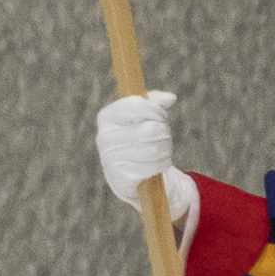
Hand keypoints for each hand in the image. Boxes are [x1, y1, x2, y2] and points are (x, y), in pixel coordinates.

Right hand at [95, 90, 192, 230]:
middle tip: (164, 135)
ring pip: (155, 149)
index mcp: (107, 117)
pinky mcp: (121, 177)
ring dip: (166, 149)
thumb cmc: (135, 139)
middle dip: (164, 132)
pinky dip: (163, 163)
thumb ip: (154, 103)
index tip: (161, 116)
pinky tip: (160, 162)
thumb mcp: (140, 118)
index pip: (137, 106)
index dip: (156, 111)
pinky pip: (153, 167)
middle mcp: (105, 137)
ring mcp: (111, 158)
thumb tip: (170, 98)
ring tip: (163, 149)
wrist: (124, 175)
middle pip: (151, 129)